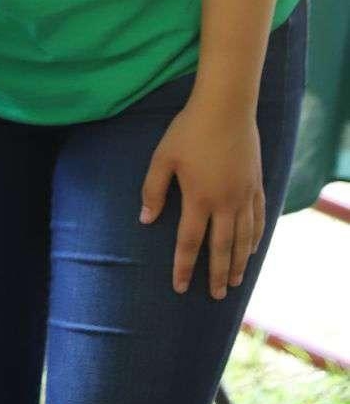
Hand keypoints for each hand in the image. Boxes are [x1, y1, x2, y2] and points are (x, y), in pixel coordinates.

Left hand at [140, 97, 264, 299]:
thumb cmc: (189, 130)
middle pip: (221, 249)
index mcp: (199, 198)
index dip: (184, 267)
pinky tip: (252, 250)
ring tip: (234, 282)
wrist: (226, 107)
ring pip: (243, 239)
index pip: (190, 243)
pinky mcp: (257, 185)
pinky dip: (255, 239)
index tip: (180, 288)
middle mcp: (225, 203)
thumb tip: (145, 219)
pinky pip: (259, 220)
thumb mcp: (163, 157)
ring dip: (238, 263)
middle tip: (215, 296)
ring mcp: (244, 196)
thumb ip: (153, 189)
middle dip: (216, 275)